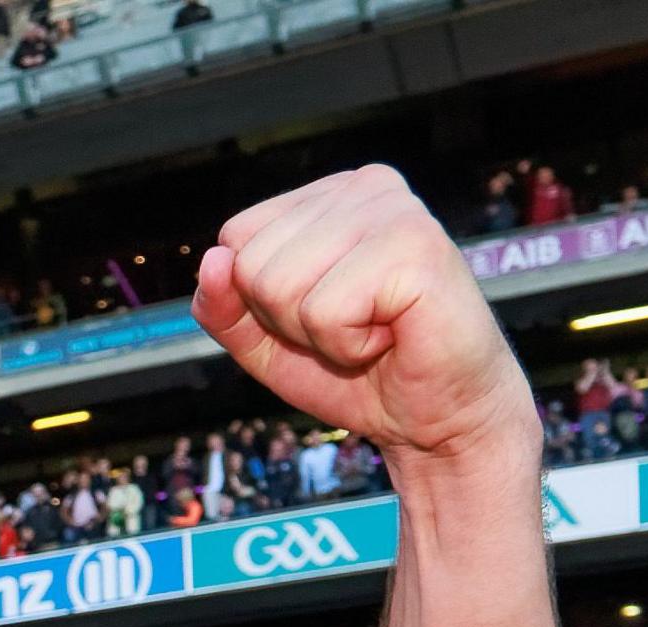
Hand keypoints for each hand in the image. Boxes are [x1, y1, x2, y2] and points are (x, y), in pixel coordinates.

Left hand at [192, 166, 533, 465]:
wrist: (435, 417)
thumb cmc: (360, 373)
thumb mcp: (265, 342)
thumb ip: (223, 305)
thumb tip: (212, 260)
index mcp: (328, 197)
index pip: (235, 238)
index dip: (260, 300)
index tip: (321, 312)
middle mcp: (363, 188)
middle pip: (250, 263)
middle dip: (287, 319)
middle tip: (352, 327)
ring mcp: (393, 209)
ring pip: (279, 286)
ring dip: (318, 334)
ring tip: (373, 329)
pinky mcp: (416, 245)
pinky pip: (324, 311)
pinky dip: (347, 344)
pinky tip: (391, 335)